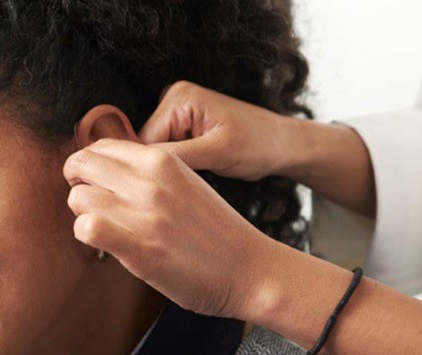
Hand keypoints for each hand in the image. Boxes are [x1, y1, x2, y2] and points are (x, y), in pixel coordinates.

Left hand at [62, 138, 274, 318]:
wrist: (251, 269)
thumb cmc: (218, 232)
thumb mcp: (188, 183)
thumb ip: (153, 173)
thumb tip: (111, 171)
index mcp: (163, 161)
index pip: (101, 146)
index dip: (89, 165)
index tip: (96, 184)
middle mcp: (151, 181)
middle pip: (82, 165)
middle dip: (78, 184)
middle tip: (91, 205)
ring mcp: (144, 214)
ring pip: (78, 198)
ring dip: (83, 214)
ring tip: (104, 228)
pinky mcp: (139, 248)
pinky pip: (87, 229)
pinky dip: (86, 237)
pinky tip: (104, 245)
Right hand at [138, 81, 299, 181]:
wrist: (281, 144)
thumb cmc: (257, 144)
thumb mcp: (216, 152)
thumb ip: (175, 155)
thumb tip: (139, 166)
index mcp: (179, 97)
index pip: (142, 139)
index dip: (150, 167)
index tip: (164, 189)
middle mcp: (173, 99)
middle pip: (146, 144)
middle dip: (161, 167)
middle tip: (185, 184)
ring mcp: (178, 112)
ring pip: (154, 151)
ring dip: (170, 167)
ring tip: (196, 175)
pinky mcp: (184, 126)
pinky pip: (167, 150)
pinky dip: (177, 165)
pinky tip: (195, 172)